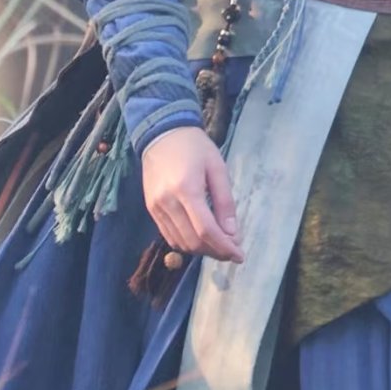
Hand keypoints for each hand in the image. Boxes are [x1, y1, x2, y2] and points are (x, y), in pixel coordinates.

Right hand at [141, 126, 242, 262]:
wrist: (161, 133)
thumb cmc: (194, 147)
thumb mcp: (217, 169)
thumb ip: (225, 202)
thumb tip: (232, 233)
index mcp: (186, 189)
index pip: (206, 230)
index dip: (224, 247)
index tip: (239, 256)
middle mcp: (167, 202)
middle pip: (193, 241)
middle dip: (215, 252)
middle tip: (232, 251)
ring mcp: (155, 207)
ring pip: (180, 243)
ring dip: (201, 250)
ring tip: (219, 246)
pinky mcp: (150, 209)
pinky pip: (169, 236)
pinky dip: (186, 243)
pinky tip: (201, 239)